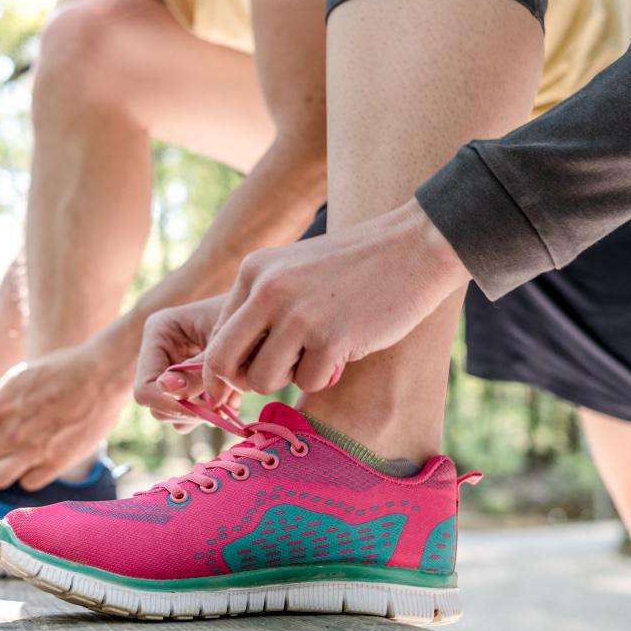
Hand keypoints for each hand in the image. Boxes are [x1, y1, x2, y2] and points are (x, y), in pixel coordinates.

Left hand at [0, 338, 130, 489]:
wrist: (101, 375)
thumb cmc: (60, 371)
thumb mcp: (19, 378)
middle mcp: (12, 430)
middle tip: (2, 446)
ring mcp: (34, 449)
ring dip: (3, 470)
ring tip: (16, 458)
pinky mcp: (56, 463)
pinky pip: (27, 484)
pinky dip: (30, 475)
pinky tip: (40, 459)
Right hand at [132, 296, 238, 428]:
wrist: (268, 312)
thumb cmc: (248, 316)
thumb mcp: (223, 343)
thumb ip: (198, 370)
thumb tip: (168, 388)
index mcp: (159, 331)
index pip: (146, 387)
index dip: (172, 405)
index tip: (208, 409)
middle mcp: (159, 351)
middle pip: (156, 405)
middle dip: (189, 411)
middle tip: (223, 406)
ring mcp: (172, 368)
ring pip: (173, 413)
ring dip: (202, 413)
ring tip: (231, 398)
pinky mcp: (188, 380)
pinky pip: (189, 412)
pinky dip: (211, 411)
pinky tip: (232, 398)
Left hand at [203, 199, 469, 395]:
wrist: (414, 247)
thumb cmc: (353, 267)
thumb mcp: (292, 272)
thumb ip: (259, 307)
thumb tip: (226, 368)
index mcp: (253, 270)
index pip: (216, 335)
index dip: (230, 364)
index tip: (251, 372)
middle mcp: (267, 290)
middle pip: (223, 363)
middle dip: (244, 381)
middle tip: (275, 376)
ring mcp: (298, 315)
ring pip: (262, 380)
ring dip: (288, 379)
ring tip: (315, 355)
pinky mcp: (332, 337)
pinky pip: (307, 383)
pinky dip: (325, 377)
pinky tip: (343, 350)